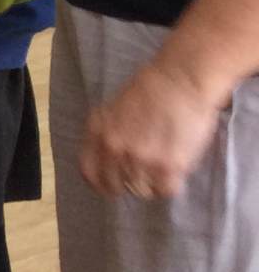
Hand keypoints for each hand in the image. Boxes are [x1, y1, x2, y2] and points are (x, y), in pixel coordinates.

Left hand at [81, 57, 225, 198]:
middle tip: (143, 175)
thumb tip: (107, 157)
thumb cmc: (150, 89)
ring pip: (141, 190)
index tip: (111, 185)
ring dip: (151, 184)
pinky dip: (170, 185)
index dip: (100, 183)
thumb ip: (107, 132)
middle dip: (128, 183)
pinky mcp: (169, 166)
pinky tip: (175, 171)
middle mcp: (115, 148)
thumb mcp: (113, 108)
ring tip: (161, 169)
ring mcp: (141, 159)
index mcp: (98, 133)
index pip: (89, 173)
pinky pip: (165, 191)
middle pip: (116, 185)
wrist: (181, 80)